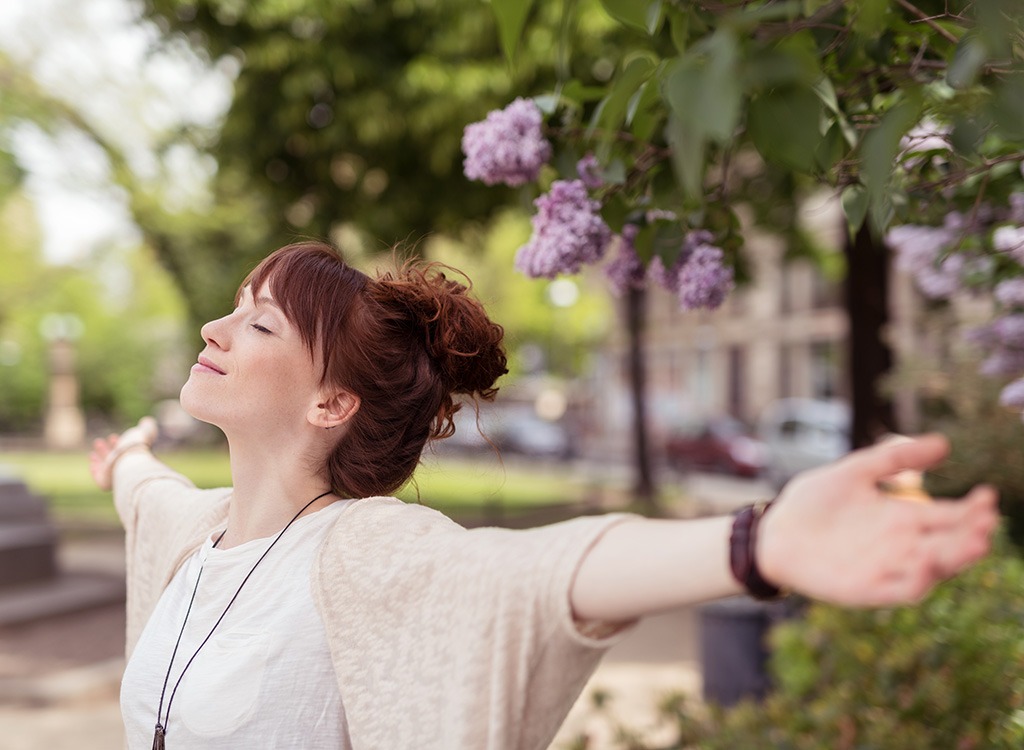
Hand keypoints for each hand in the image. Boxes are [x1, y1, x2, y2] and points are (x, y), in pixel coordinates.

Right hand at [89, 417, 157, 490]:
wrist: (131, 463)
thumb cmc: (138, 448)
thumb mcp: (145, 433)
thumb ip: (147, 427)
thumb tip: (147, 421)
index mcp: (136, 459)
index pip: (126, 452)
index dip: (119, 444)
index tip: (113, 436)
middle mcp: (126, 468)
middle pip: (114, 460)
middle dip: (106, 450)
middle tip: (98, 441)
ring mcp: (116, 476)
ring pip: (106, 468)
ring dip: (99, 457)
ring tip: (95, 448)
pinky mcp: (106, 482)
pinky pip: (100, 478)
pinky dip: (95, 471)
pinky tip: (91, 463)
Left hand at [757, 433, 998, 606]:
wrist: (774, 531)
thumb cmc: (814, 501)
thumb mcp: (855, 471)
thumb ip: (894, 458)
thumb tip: (944, 443)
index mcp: (903, 517)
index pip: (948, 516)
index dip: (971, 509)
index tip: (987, 495)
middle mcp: (903, 545)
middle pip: (947, 544)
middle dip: (970, 535)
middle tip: (986, 521)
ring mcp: (887, 568)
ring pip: (932, 568)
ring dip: (953, 559)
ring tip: (973, 543)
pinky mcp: (867, 589)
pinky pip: (899, 590)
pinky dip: (916, 581)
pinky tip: (927, 566)